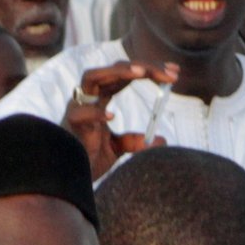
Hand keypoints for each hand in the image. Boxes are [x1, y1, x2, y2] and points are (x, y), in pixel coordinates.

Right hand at [62, 60, 173, 178]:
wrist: (69, 178)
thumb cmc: (88, 158)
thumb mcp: (118, 148)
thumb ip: (136, 141)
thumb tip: (161, 140)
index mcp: (101, 97)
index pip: (126, 75)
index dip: (150, 70)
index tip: (175, 72)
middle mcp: (89, 97)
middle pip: (115, 70)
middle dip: (143, 67)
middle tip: (170, 73)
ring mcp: (78, 107)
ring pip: (92, 77)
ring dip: (117, 72)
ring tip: (141, 72)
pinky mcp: (70, 124)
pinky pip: (81, 113)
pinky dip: (95, 113)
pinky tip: (112, 117)